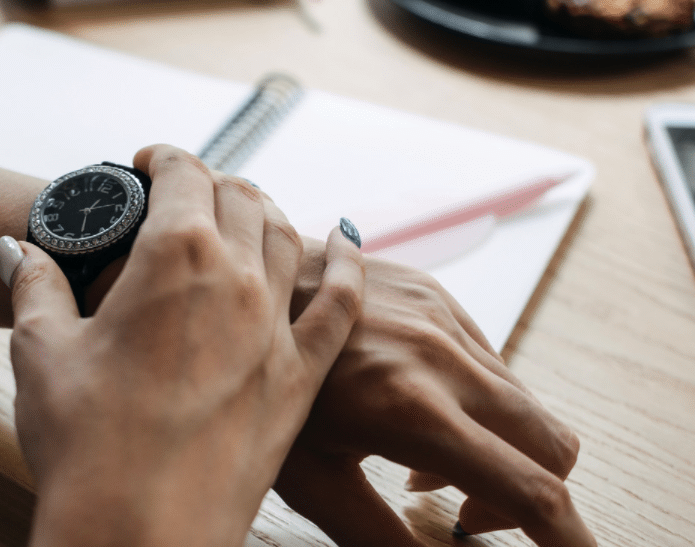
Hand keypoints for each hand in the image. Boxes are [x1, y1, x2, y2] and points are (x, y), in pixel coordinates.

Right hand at [0, 145, 365, 546]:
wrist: (139, 531)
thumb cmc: (84, 442)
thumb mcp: (41, 350)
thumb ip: (34, 285)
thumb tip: (15, 248)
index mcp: (174, 256)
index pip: (183, 174)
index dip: (164, 157)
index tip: (147, 163)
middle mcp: (237, 278)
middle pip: (239, 197)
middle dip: (209, 182)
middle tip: (183, 194)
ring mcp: (275, 328)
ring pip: (287, 236)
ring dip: (264, 211)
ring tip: (241, 210)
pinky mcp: (300, 378)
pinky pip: (342, 303)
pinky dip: (346, 263)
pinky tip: (345, 241)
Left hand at [275, 252, 595, 546]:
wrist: (233, 280)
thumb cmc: (251, 384)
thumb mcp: (310, 477)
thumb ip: (381, 535)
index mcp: (410, 408)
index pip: (530, 489)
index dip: (568, 541)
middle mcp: (440, 356)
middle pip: (552, 445)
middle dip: (533, 497)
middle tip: (466, 518)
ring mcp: (442, 316)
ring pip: (524, 403)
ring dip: (499, 448)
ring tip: (424, 465)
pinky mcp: (436, 292)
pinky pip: (492, 362)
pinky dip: (478, 403)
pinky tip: (416, 410)